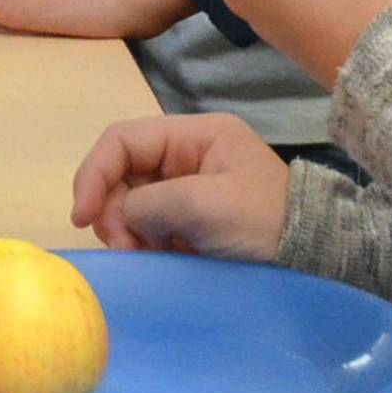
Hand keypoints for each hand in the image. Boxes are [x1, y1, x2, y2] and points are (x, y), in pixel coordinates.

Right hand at [70, 111, 286, 257]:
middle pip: (121, 173)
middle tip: (125, 247)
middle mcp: (186, 154)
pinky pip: (146, 224)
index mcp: (195, 135)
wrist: (309, 254)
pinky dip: (141, 242)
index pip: (123, 139)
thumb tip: (119, 215)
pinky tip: (156, 257)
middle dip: (113, 210)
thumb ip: (151, 202)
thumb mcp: (206, 205)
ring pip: (129, 202)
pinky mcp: (187, 218)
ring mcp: (186, 187)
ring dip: (126, 230)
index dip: (94, 173)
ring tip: (144, 254)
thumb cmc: (262, 221)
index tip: (82, 217)